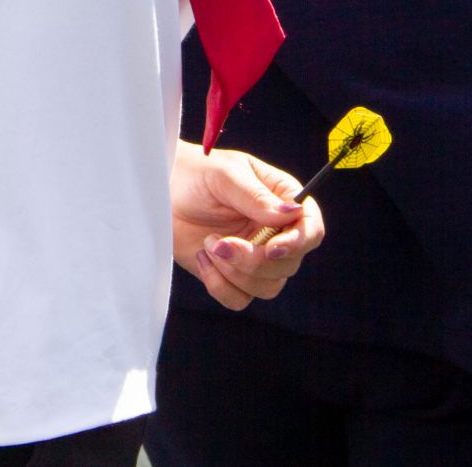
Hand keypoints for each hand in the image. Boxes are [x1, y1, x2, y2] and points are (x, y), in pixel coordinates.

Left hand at [171, 143, 322, 311]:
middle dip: (254, 260)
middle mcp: (274, 232)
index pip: (311, 229)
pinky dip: (220, 285)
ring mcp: (255, 257)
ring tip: (209, 243)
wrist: (160, 191)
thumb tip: (291, 214)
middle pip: (289, 264)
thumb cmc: (195, 173)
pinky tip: (202, 258)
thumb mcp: (224, 175)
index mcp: (282, 201)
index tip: (271, 248)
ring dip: (236, 272)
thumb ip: (256, 196)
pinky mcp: (231, 275)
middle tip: (220, 242)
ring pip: (268, 287)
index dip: (298, 243)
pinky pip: (239, 299)